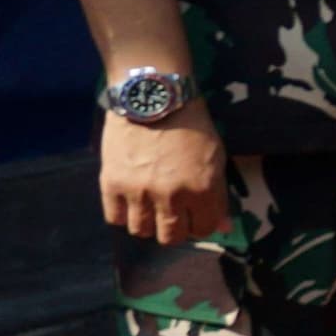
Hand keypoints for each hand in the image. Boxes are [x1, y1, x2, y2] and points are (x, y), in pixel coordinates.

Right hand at [99, 104, 228, 243]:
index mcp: (203, 189)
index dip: (202, 225)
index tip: (197, 217)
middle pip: (170, 237)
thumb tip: (222, 227)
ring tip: (151, 207)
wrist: (153, 98)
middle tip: (173, 215)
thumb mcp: (216, 157)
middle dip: (175, 229)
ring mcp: (139, 192)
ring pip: (142, 231)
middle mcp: (171, 196)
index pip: (204, 229)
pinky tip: (131, 201)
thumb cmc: (192, 125)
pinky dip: (124, 214)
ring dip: (148, 223)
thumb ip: (218, 194)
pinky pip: (115, 218)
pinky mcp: (112, 185)